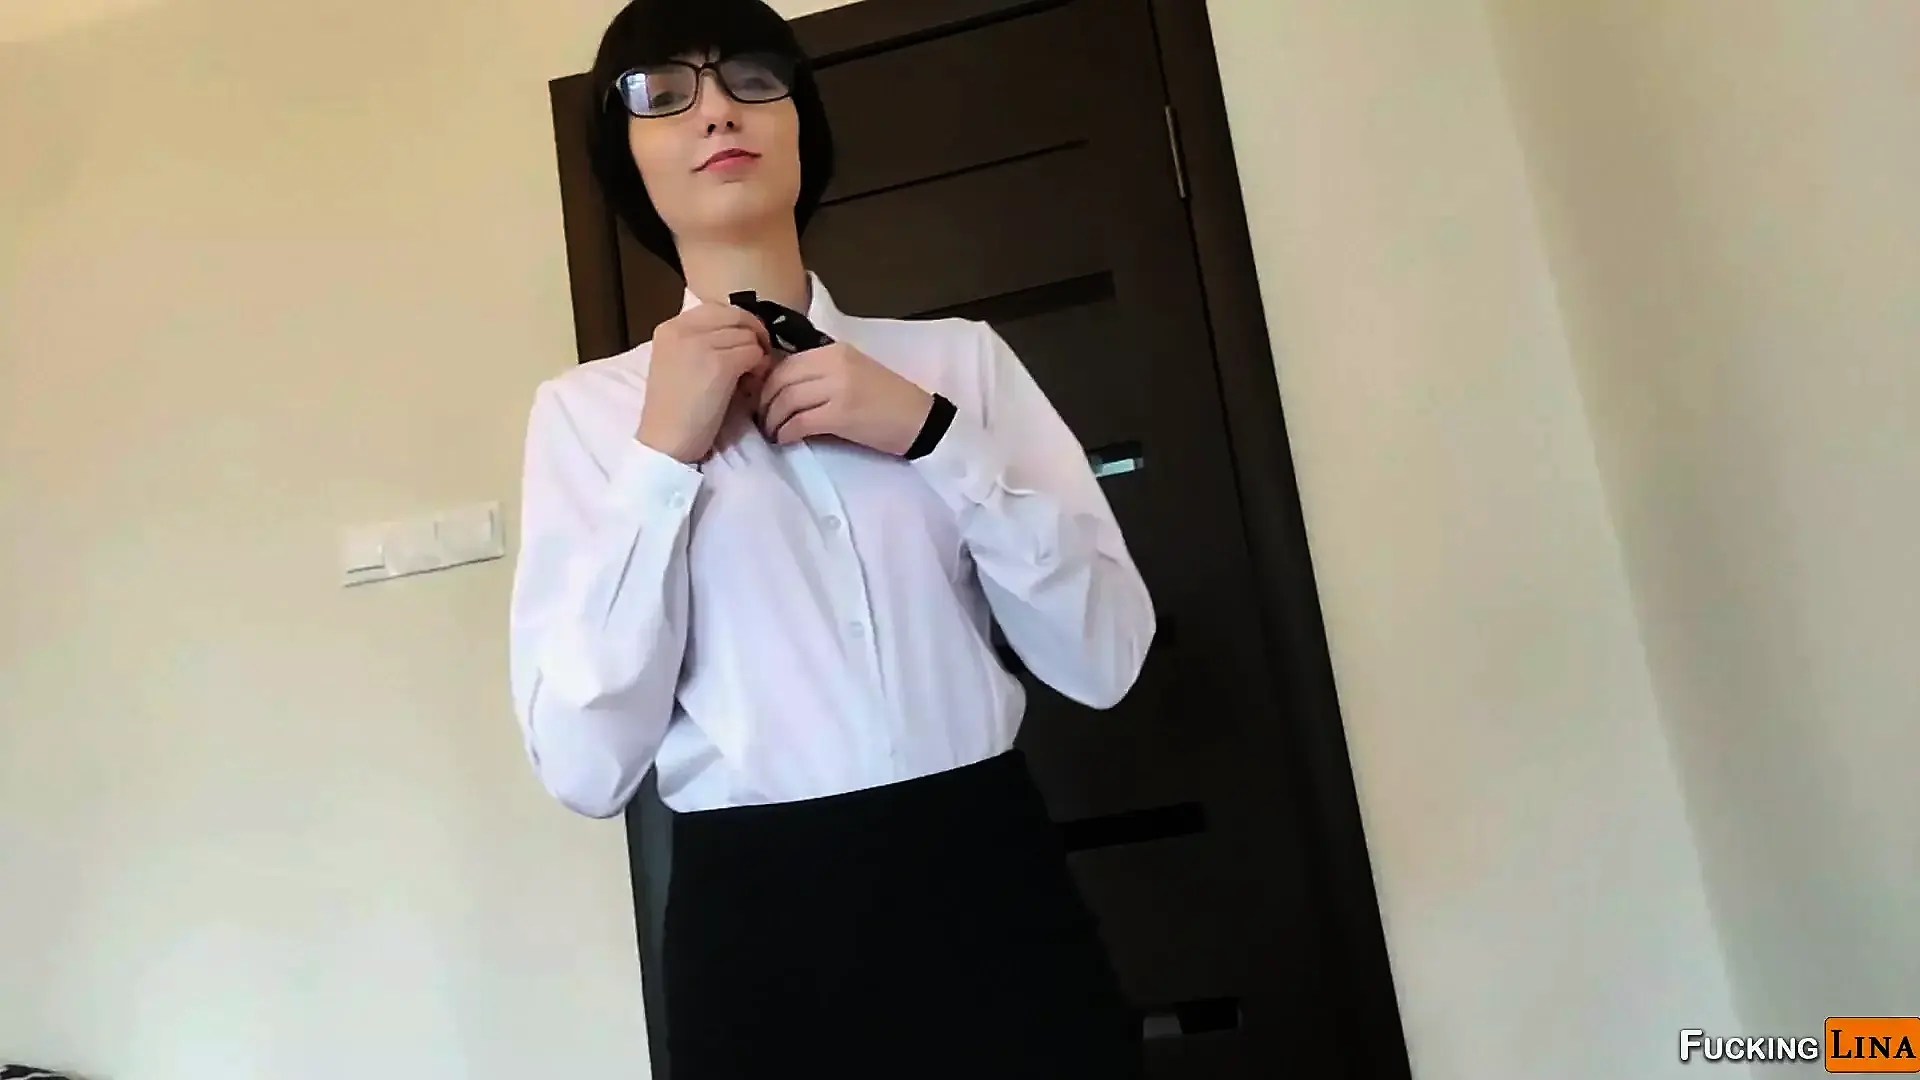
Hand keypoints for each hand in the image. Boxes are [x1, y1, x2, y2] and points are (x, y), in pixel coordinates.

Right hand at [636, 303, 772, 462]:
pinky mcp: (718, 364)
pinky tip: (750, 387)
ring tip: (749, 379)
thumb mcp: (681, 363)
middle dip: (754, 335)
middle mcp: (683, 328)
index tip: (746, 346)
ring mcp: (700, 344)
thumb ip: (704, 342)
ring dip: (757, 356)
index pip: (719, 309)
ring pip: (749, 335)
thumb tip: (744, 335)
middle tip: (757, 360)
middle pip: (738, 316)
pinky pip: (754, 354)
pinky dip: (758, 369)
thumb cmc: (676, 411)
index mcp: (671, 327)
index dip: (740, 325)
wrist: (665, 442)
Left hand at [756, 342, 933, 454]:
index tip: (762, 401)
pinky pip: (800, 421)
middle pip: (781, 380)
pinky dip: (786, 432)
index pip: (785, 363)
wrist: (920, 419)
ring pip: (787, 400)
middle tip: (762, 420)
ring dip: (772, 420)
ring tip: (773, 433)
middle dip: (764, 403)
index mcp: (834, 350)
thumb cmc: (886, 400)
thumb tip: (779, 388)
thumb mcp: (851, 373)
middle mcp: (834, 363)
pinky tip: (785, 440)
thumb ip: (819, 373)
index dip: (765, 384)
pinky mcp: (842, 414)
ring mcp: (838, 387)